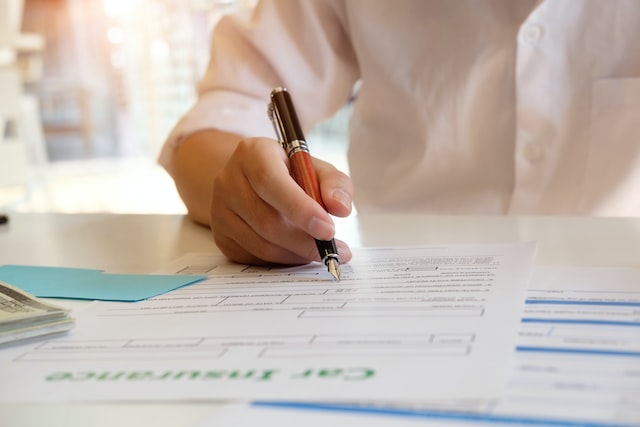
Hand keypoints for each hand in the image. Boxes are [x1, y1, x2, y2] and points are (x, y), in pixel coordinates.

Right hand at [210, 137, 352, 265]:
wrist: (250, 180)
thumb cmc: (288, 173)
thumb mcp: (314, 168)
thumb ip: (334, 183)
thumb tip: (341, 208)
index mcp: (252, 153)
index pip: (271, 182)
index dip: (301, 209)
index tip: (329, 229)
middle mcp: (228, 180)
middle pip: (266, 219)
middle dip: (305, 241)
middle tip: (333, 250)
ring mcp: (219, 210)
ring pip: (262, 244)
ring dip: (297, 254)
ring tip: (321, 251)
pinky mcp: (221, 235)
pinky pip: (255, 257)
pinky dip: (283, 260)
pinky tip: (299, 252)